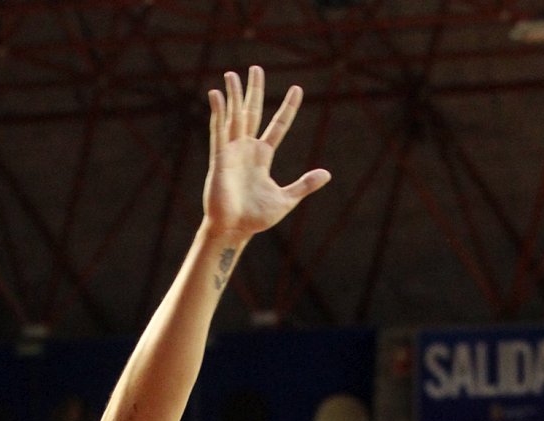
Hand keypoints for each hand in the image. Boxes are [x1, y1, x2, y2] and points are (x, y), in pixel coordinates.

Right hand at [203, 66, 329, 242]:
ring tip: (232, 74)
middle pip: (251, 113)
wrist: (234, 230)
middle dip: (253, 91)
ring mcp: (232, 152)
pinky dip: (217, 112)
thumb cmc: (256, 219)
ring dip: (233, 95)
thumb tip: (327, 174)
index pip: (278, 126)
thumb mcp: (286, 199)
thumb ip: (304, 185)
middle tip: (256, 68)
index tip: (297, 89)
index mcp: (262, 157)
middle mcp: (246, 149)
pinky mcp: (219, 158)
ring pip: (234, 116)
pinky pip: (218, 131)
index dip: (288, 108)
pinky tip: (217, 95)